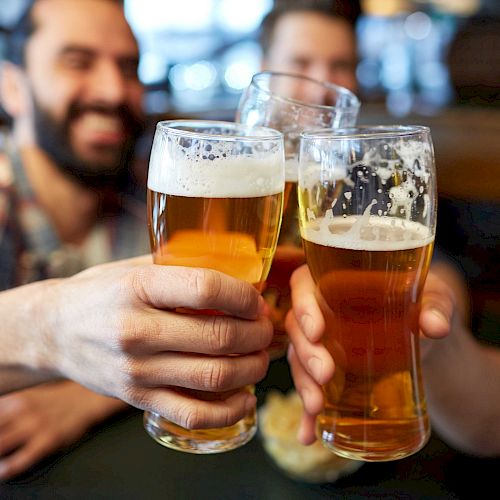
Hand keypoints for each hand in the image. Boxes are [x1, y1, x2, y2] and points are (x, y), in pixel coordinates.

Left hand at [0, 381, 125, 480]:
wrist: (88, 398)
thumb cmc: (57, 400)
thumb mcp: (29, 397)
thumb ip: (7, 410)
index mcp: (15, 400)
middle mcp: (22, 411)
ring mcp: (35, 426)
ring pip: (0, 446)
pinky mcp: (48, 439)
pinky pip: (21, 459)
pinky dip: (7, 468)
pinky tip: (3, 472)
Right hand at [36, 257, 272, 430]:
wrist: (52, 331)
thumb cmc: (99, 293)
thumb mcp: (132, 268)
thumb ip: (179, 267)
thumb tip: (236, 270)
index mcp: (138, 288)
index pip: (206, 289)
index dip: (244, 295)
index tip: (257, 300)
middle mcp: (137, 331)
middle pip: (218, 336)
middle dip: (257, 333)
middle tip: (266, 328)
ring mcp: (137, 370)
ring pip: (214, 376)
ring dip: (252, 368)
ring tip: (261, 357)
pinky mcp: (137, 399)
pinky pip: (193, 413)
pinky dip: (229, 410)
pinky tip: (246, 398)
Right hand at [285, 264, 455, 444]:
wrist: (428, 338)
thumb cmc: (424, 305)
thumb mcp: (435, 298)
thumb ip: (437, 306)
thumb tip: (434, 326)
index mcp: (337, 281)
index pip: (304, 283)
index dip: (303, 305)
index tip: (318, 330)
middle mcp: (322, 310)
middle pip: (297, 326)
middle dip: (306, 353)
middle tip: (326, 373)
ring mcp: (323, 343)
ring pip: (298, 359)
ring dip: (303, 383)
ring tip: (317, 407)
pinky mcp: (329, 372)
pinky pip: (311, 388)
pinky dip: (307, 414)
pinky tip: (309, 434)